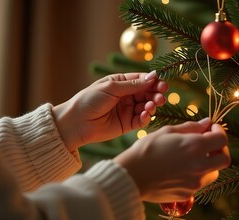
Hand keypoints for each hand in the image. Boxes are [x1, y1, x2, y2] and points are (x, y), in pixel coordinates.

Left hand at [53, 71, 167, 150]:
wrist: (76, 122)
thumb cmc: (89, 100)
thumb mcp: (112, 88)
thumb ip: (133, 84)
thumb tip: (154, 76)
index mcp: (121, 83)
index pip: (142, 80)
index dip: (154, 82)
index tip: (163, 84)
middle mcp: (126, 96)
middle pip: (147, 93)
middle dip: (155, 94)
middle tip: (161, 97)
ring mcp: (127, 110)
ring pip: (146, 107)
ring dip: (152, 106)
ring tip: (152, 106)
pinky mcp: (127, 124)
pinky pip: (141, 120)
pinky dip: (146, 118)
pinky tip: (146, 115)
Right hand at [114, 118, 230, 202]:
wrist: (131, 176)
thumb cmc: (146, 150)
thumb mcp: (166, 131)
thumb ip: (190, 127)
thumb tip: (206, 123)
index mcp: (195, 146)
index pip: (222, 139)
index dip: (219, 131)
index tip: (211, 128)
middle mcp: (199, 165)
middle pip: (225, 159)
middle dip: (220, 149)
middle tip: (208, 144)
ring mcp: (195, 182)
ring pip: (213, 173)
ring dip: (209, 163)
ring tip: (193, 157)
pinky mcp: (187, 194)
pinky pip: (199, 183)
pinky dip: (196, 174)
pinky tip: (181, 169)